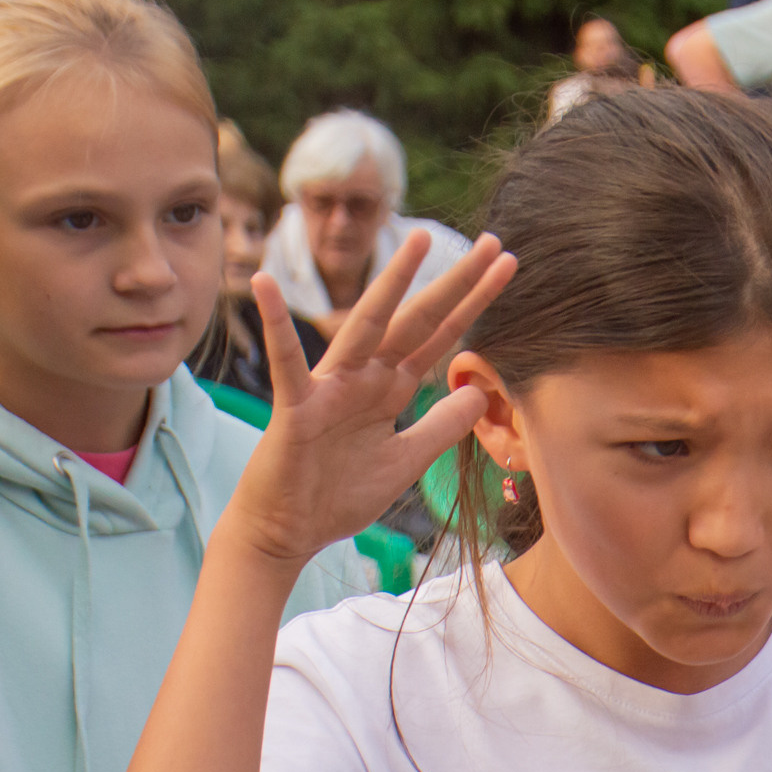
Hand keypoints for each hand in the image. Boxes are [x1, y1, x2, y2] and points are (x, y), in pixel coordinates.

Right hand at [225, 230, 516, 565]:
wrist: (286, 532)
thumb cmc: (336, 494)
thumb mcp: (406, 460)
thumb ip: (440, 427)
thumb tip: (478, 392)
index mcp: (387, 388)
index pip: (440, 337)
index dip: (474, 305)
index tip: (507, 269)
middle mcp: (362, 378)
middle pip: (417, 321)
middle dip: (455, 283)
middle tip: (493, 242)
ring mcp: (329, 388)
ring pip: (366, 326)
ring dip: (393, 283)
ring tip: (419, 239)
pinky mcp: (297, 408)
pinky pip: (286, 363)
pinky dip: (274, 324)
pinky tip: (264, 284)